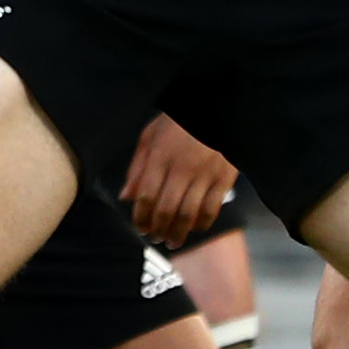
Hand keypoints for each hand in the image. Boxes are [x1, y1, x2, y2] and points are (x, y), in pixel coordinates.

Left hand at [119, 113, 236, 245]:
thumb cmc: (179, 120)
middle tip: (156, 238)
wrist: (216, 107)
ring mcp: (204, 175)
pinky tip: (194, 228)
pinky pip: (211, 210)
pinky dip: (201, 224)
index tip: (140, 227)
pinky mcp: (223, 179)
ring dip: (178, 234)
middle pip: (166, 210)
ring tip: (173, 241)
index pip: (145, 196)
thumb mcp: (150, 135)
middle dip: (158, 230)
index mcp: (160, 156)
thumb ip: (137, 167)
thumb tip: (125, 197)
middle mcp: (182, 168)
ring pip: (188, 215)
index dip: (141, 217)